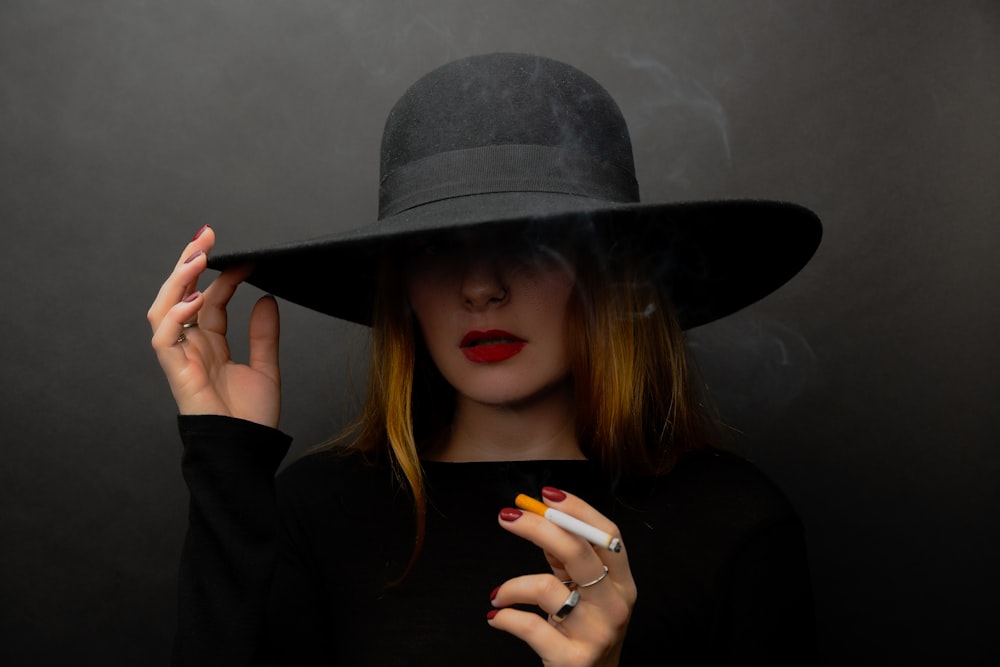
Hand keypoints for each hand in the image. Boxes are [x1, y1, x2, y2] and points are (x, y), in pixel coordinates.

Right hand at [147, 225, 280, 427]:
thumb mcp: (266, 366)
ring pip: (164, 308)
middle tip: (206, 234)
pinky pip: (165, 337)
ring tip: (198, 256)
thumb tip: (267, 297)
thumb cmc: (252, 418)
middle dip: (189, 263)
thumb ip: (264, 333)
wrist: (247, 450)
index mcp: (211, 345)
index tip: (244, 257)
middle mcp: (192, 347)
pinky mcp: (176, 371)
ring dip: (178, 280)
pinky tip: (196, 299)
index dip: (223, 276)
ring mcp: (182, 357)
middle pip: (180, 296)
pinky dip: (177, 315)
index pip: (209, 299)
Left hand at [490, 488, 636, 666]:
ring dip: (511, 586)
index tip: (546, 493)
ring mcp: (596, 634)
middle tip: (508, 517)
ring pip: (547, 589)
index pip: (607, 534)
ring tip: (498, 593)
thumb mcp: (585, 592)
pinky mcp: (572, 659)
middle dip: (538, 527)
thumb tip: (540, 518)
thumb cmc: (585, 629)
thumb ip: (568, 559)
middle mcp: (615, 606)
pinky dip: (505, 617)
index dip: (577, 509)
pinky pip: (529, 626)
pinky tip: (497, 615)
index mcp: (622, 583)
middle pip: (577, 552)